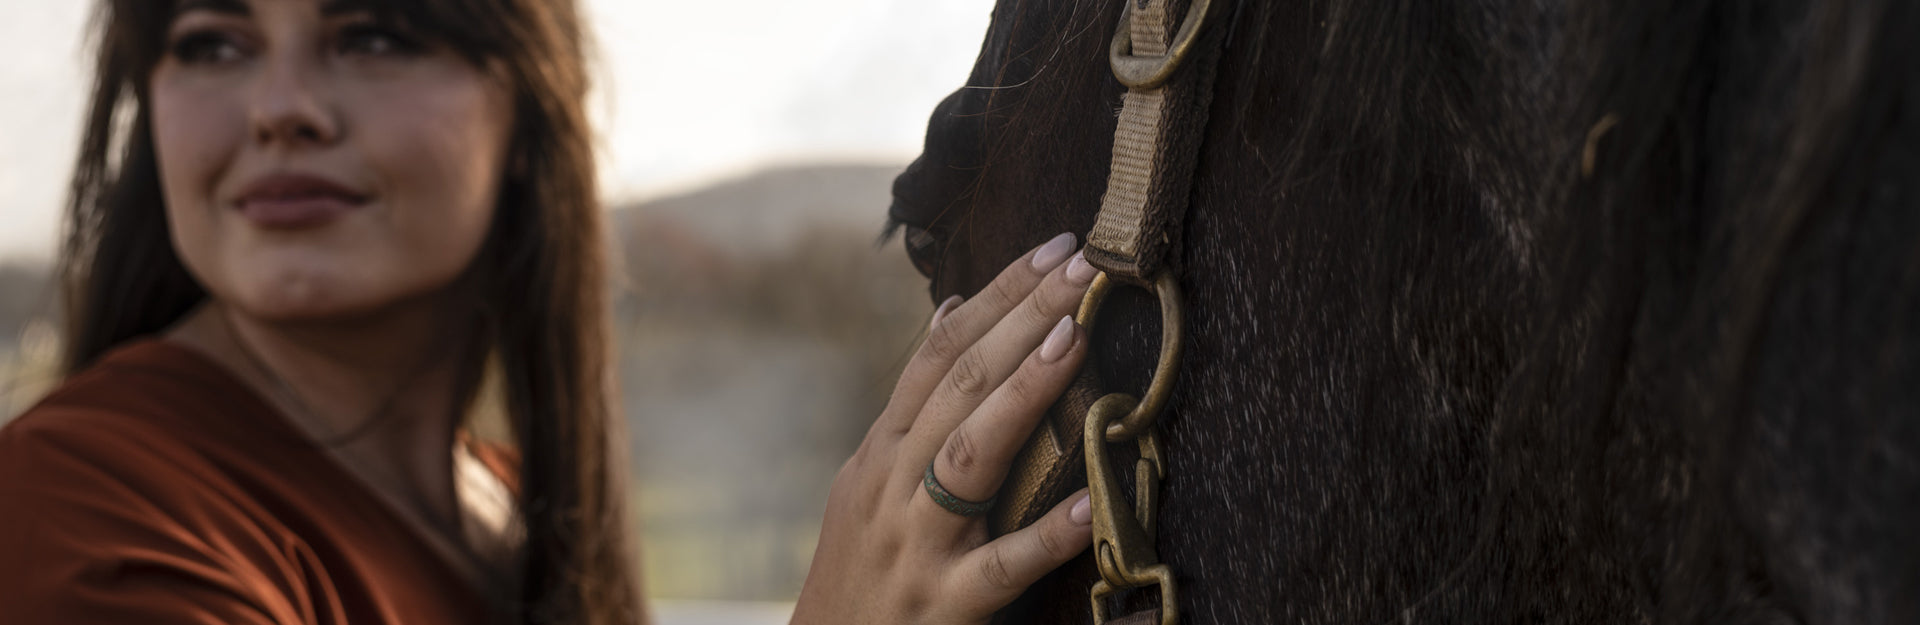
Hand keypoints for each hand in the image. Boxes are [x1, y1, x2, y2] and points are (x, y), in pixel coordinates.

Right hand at [792, 233, 1100, 624]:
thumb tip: (952, 312)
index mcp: (881, 452)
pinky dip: (1047, 534)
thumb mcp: (869, 480)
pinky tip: (1092, 503)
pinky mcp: (945, 606)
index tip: (1055, 249)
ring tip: (1074, 341)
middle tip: (1082, 267)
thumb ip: (914, 406)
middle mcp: (892, 486)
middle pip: (958, 387)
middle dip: (1022, 319)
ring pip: (970, 458)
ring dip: (1024, 394)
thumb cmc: (863, 569)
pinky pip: (1001, 567)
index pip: (939, 355)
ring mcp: (917, 545)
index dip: (997, 297)